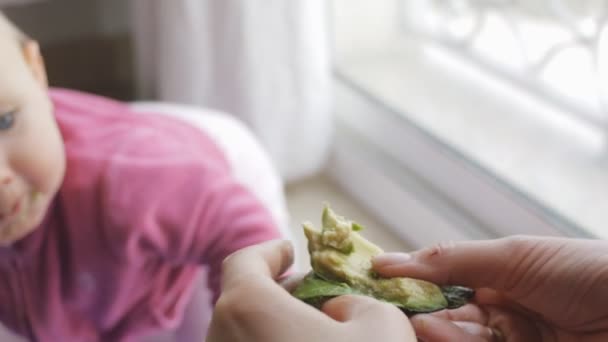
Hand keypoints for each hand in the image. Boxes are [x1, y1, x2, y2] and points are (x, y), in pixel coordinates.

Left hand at [206, 240, 415, 341]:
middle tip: (312, 296)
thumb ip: (356, 301)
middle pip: (244, 300)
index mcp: (248, 306)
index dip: (270, 252)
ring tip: (317, 329)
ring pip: (244, 332)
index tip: (289, 253)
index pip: (245, 262)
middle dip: (279, 292)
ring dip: (275, 323)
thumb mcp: (381, 324)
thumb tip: (337, 308)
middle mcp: (221, 336)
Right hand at [373, 236, 607, 340]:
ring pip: (461, 340)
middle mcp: (506, 315)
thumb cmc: (586, 271)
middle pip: (448, 318)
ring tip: (422, 326)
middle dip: (422, 314)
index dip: (413, 283)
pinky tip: (440, 333)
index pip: (445, 284)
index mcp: (503, 280)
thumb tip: (389, 261)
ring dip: (440, 333)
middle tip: (391, 310)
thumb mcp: (513, 256)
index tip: (378, 281)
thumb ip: (451, 260)